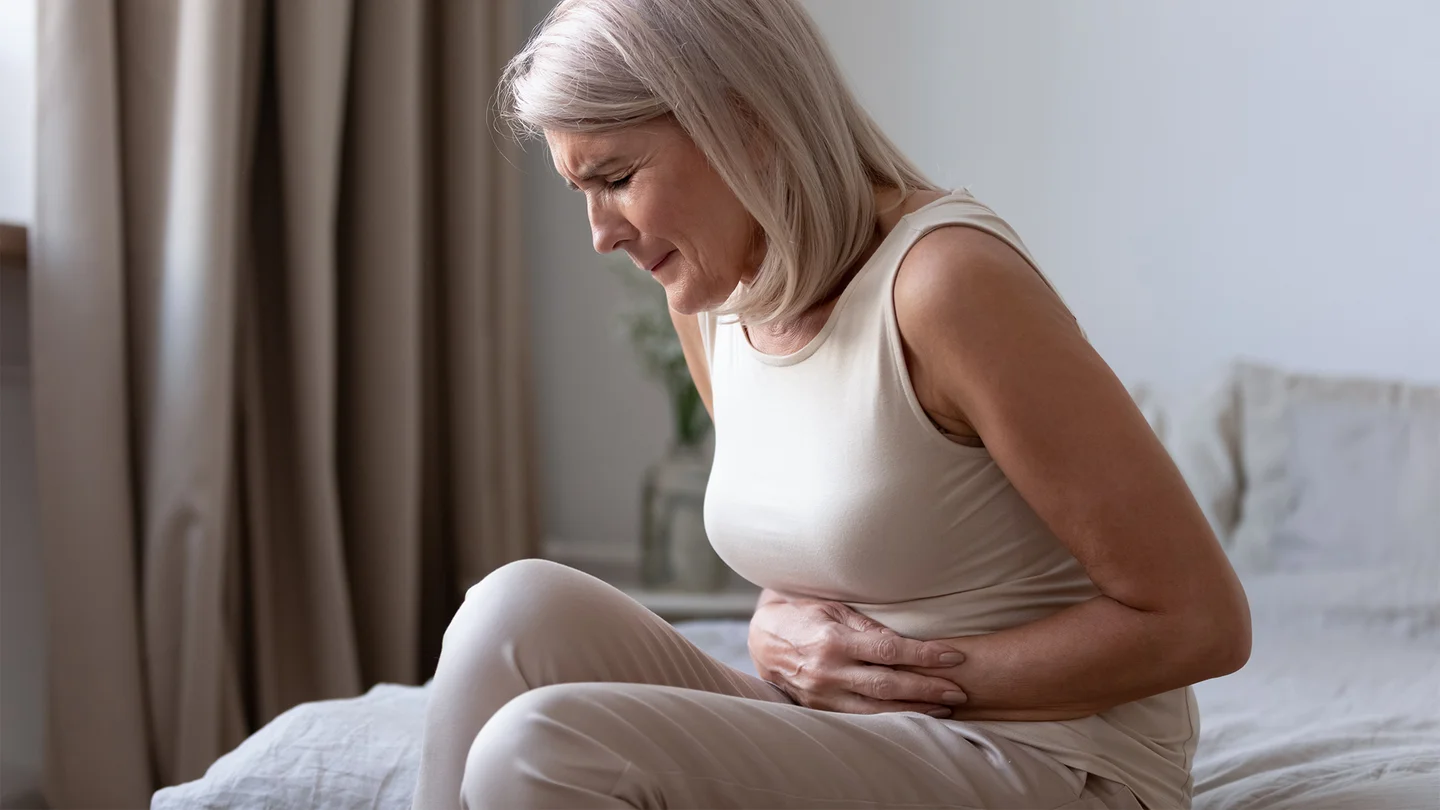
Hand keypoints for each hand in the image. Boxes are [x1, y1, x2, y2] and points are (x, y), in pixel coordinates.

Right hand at [747, 595, 968, 716]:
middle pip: (889, 685)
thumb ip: (868, 626)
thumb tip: (905, 642)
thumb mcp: (834, 608)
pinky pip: (861, 719)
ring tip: (945, 707)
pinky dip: (890, 719)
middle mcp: (828, 671)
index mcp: (834, 640)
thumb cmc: (803, 615)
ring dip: (915, 710)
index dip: (924, 656)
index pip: (889, 651)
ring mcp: (823, 695)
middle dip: (928, 689)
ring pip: (878, 710)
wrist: (763, 639)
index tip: (953, 656)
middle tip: (959, 690)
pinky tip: (914, 716)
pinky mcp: (820, 709)